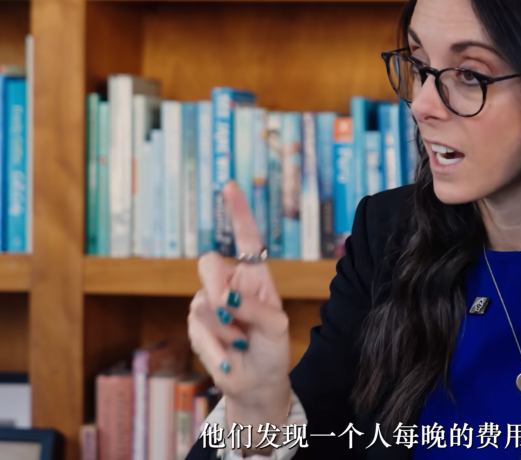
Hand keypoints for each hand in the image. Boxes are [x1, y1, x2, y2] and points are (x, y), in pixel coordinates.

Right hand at [188, 181, 291, 444]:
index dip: (238, 211)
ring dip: (224, 328)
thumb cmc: (272, 350)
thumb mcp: (275, 327)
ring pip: (201, 301)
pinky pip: (196, 329)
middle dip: (217, 288)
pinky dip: (215, 347)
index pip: (246, 238)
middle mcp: (230, 283)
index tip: (229, 185)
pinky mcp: (196, 324)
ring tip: (241, 343)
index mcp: (255, 276)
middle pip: (207, 263)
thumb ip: (253, 308)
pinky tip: (229, 356)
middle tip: (233, 312)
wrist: (257, 383)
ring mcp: (210, 303)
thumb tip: (224, 298)